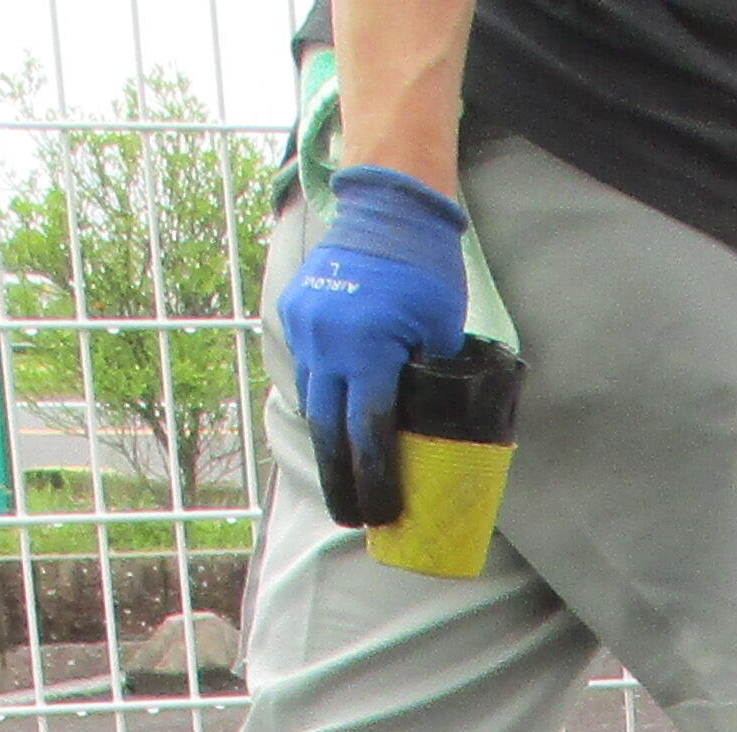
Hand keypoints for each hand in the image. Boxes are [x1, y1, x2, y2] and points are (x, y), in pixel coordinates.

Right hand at [275, 162, 468, 527]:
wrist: (386, 207)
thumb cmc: (426, 269)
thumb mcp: (441, 330)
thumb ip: (430, 381)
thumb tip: (430, 434)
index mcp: (368, 349)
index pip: (367, 434)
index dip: (375, 482)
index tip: (381, 516)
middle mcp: (327, 343)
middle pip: (329, 434)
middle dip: (341, 483)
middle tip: (354, 520)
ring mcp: (305, 329)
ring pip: (314, 404)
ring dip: (330, 443)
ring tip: (347, 481)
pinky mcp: (295, 315)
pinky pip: (308, 372)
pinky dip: (323, 402)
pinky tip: (337, 426)